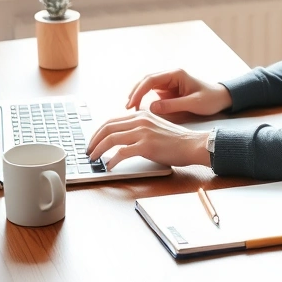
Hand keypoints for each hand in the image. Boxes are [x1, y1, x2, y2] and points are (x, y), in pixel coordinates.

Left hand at [86, 110, 209, 169]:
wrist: (193, 144)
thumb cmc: (177, 140)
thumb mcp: (156, 127)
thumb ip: (140, 128)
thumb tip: (122, 138)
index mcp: (141, 115)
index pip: (112, 120)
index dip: (98, 131)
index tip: (93, 141)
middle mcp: (140, 121)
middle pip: (107, 128)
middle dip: (94, 140)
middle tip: (88, 151)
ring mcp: (143, 133)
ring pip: (111, 139)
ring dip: (99, 150)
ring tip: (94, 158)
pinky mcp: (146, 146)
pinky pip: (122, 153)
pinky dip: (112, 160)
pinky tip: (110, 166)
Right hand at [126, 68, 232, 115]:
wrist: (221, 98)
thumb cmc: (210, 99)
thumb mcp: (193, 103)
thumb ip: (173, 105)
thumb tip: (151, 108)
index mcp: (176, 74)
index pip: (151, 80)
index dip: (139, 91)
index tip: (132, 103)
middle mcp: (170, 76)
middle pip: (146, 81)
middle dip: (135, 92)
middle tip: (127, 107)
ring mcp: (168, 83)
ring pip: (147, 87)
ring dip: (138, 95)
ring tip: (130, 108)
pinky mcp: (168, 91)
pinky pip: (152, 94)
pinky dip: (144, 100)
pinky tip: (139, 109)